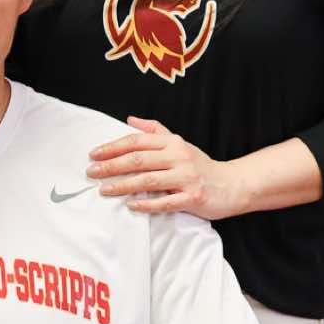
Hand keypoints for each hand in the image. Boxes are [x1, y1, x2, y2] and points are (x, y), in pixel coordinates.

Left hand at [88, 116, 249, 219]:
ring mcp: (187, 178)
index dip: (114, 147)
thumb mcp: (179, 143)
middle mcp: (179, 157)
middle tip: (91, 172)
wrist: (233, 185)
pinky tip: (130, 205)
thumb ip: (155, 131)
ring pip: (149, 180)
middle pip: (139, 159)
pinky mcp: (193, 198)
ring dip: (123, 185)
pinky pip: (165, 202)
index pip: (138, 141)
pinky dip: (147, 204)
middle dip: (111, 166)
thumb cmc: (200, 165)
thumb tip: (130, 119)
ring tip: (104, 189)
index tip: (94, 154)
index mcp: (173, 143)